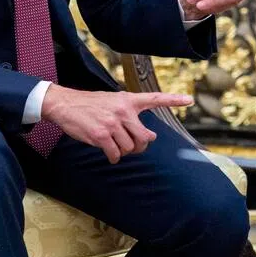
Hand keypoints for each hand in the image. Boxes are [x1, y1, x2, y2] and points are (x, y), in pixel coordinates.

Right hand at [41, 87, 192, 163]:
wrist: (65, 104)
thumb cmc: (90, 105)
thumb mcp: (113, 101)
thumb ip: (130, 114)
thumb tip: (149, 135)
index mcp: (128, 100)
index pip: (155, 98)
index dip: (173, 99)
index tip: (189, 99)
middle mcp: (123, 110)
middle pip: (144, 138)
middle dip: (140, 146)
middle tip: (132, 146)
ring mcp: (112, 123)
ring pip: (129, 148)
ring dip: (122, 151)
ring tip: (113, 145)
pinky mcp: (101, 135)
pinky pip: (115, 154)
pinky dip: (113, 157)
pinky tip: (108, 153)